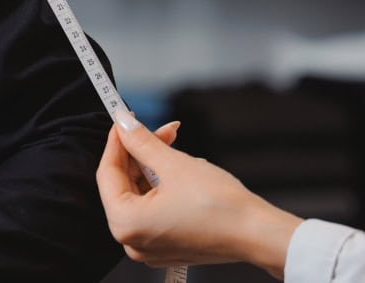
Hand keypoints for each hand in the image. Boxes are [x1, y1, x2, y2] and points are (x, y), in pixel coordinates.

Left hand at [97, 112, 302, 278]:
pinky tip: (178, 167)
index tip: (123, 118)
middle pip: (122, 184)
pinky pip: (153, 207)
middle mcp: (132, 241)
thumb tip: (123, 124)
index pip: (107, 173)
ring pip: (139, 193)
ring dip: (153, 165)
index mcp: (126, 224)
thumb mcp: (174, 164)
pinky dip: (161, 184)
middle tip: (159, 128)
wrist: (258, 234)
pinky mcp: (166, 244)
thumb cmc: (220, 206)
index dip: (116, 140)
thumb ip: (142, 142)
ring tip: (173, 144)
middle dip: (140, 152)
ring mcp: (149, 246)